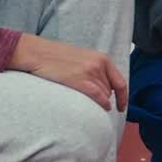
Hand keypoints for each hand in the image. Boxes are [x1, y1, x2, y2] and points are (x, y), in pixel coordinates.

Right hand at [8, 34, 126, 111]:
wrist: (38, 53)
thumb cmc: (57, 56)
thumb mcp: (82, 58)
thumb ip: (95, 69)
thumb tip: (104, 88)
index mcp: (102, 58)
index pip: (120, 81)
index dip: (123, 96)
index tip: (122, 106)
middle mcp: (99, 64)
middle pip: (110, 90)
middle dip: (106, 98)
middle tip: (96, 103)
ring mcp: (90, 72)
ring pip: (104, 95)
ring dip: (100, 101)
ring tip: (87, 101)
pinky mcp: (80, 80)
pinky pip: (98, 96)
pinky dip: (102, 104)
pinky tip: (103, 108)